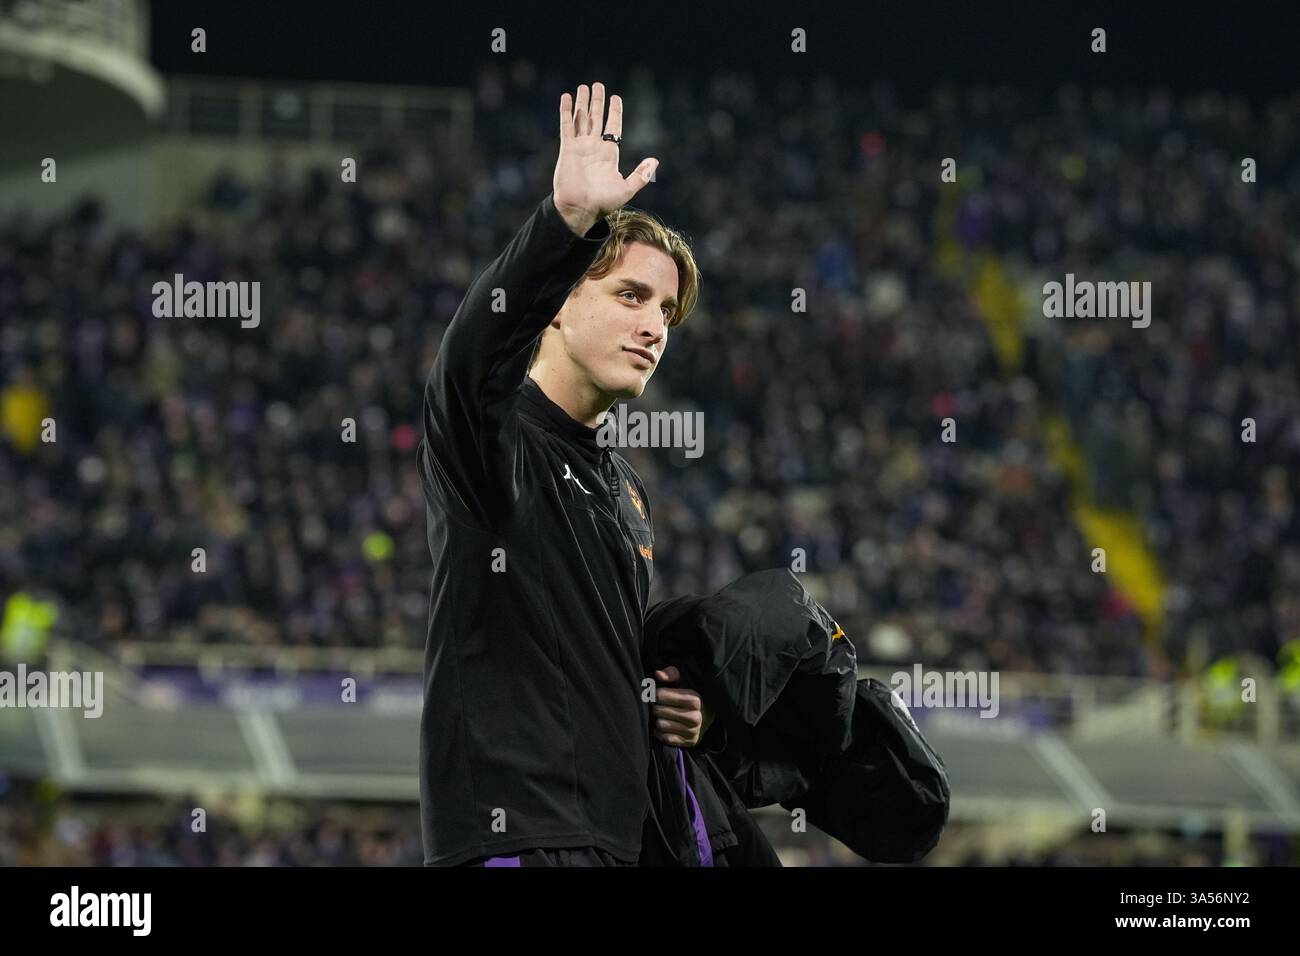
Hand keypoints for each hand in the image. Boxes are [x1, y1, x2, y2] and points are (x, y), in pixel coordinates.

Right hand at [554, 82, 658, 235]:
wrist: (581, 209)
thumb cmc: (604, 202)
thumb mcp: (627, 189)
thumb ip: (641, 174)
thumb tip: (655, 161)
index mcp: (609, 154)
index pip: (613, 127)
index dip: (615, 112)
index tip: (615, 98)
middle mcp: (594, 147)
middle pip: (596, 118)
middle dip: (597, 102)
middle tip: (597, 85)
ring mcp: (580, 147)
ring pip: (581, 119)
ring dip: (583, 103)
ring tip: (584, 86)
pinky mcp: (567, 149)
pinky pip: (566, 126)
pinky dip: (567, 111)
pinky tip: (567, 97)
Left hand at [653, 666, 711, 747]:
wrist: (708, 717)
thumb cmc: (691, 696)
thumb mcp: (685, 681)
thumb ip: (672, 673)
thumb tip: (658, 674)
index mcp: (694, 699)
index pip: (661, 695)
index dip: (656, 693)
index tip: (659, 693)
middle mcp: (695, 717)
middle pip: (658, 710)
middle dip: (656, 706)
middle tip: (660, 705)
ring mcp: (692, 731)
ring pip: (660, 724)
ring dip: (658, 719)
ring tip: (664, 715)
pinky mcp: (689, 742)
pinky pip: (664, 738)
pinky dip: (661, 732)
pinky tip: (666, 726)